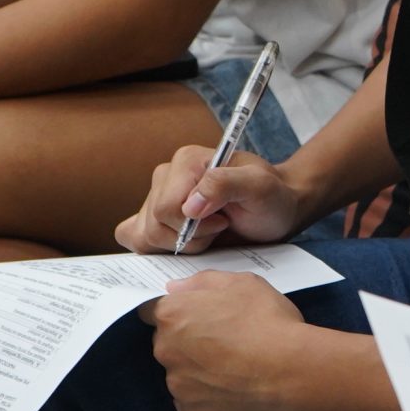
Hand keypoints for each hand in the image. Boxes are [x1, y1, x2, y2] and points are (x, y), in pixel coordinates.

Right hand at [116, 145, 306, 251]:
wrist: (275, 209)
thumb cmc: (270, 197)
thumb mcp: (259, 187)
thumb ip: (226, 184)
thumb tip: (189, 206)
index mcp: (186, 162)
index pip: (165, 208)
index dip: (194, 226)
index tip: (224, 222)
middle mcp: (166, 176)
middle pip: (153, 225)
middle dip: (189, 238)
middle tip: (219, 228)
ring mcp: (157, 197)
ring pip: (144, 236)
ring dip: (180, 246)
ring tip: (209, 233)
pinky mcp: (156, 218)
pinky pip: (134, 236)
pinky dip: (158, 249)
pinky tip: (185, 243)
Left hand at [147, 270, 307, 410]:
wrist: (291, 371)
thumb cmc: (268, 322)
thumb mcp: (242, 283)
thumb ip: (202, 282)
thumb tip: (175, 288)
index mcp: (172, 315)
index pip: (152, 312)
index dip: (175, 313)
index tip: (195, 317)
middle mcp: (166, 350)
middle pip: (167, 344)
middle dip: (187, 342)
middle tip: (224, 342)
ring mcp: (178, 385)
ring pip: (181, 374)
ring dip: (198, 371)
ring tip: (234, 368)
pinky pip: (193, 402)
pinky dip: (208, 397)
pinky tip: (234, 388)